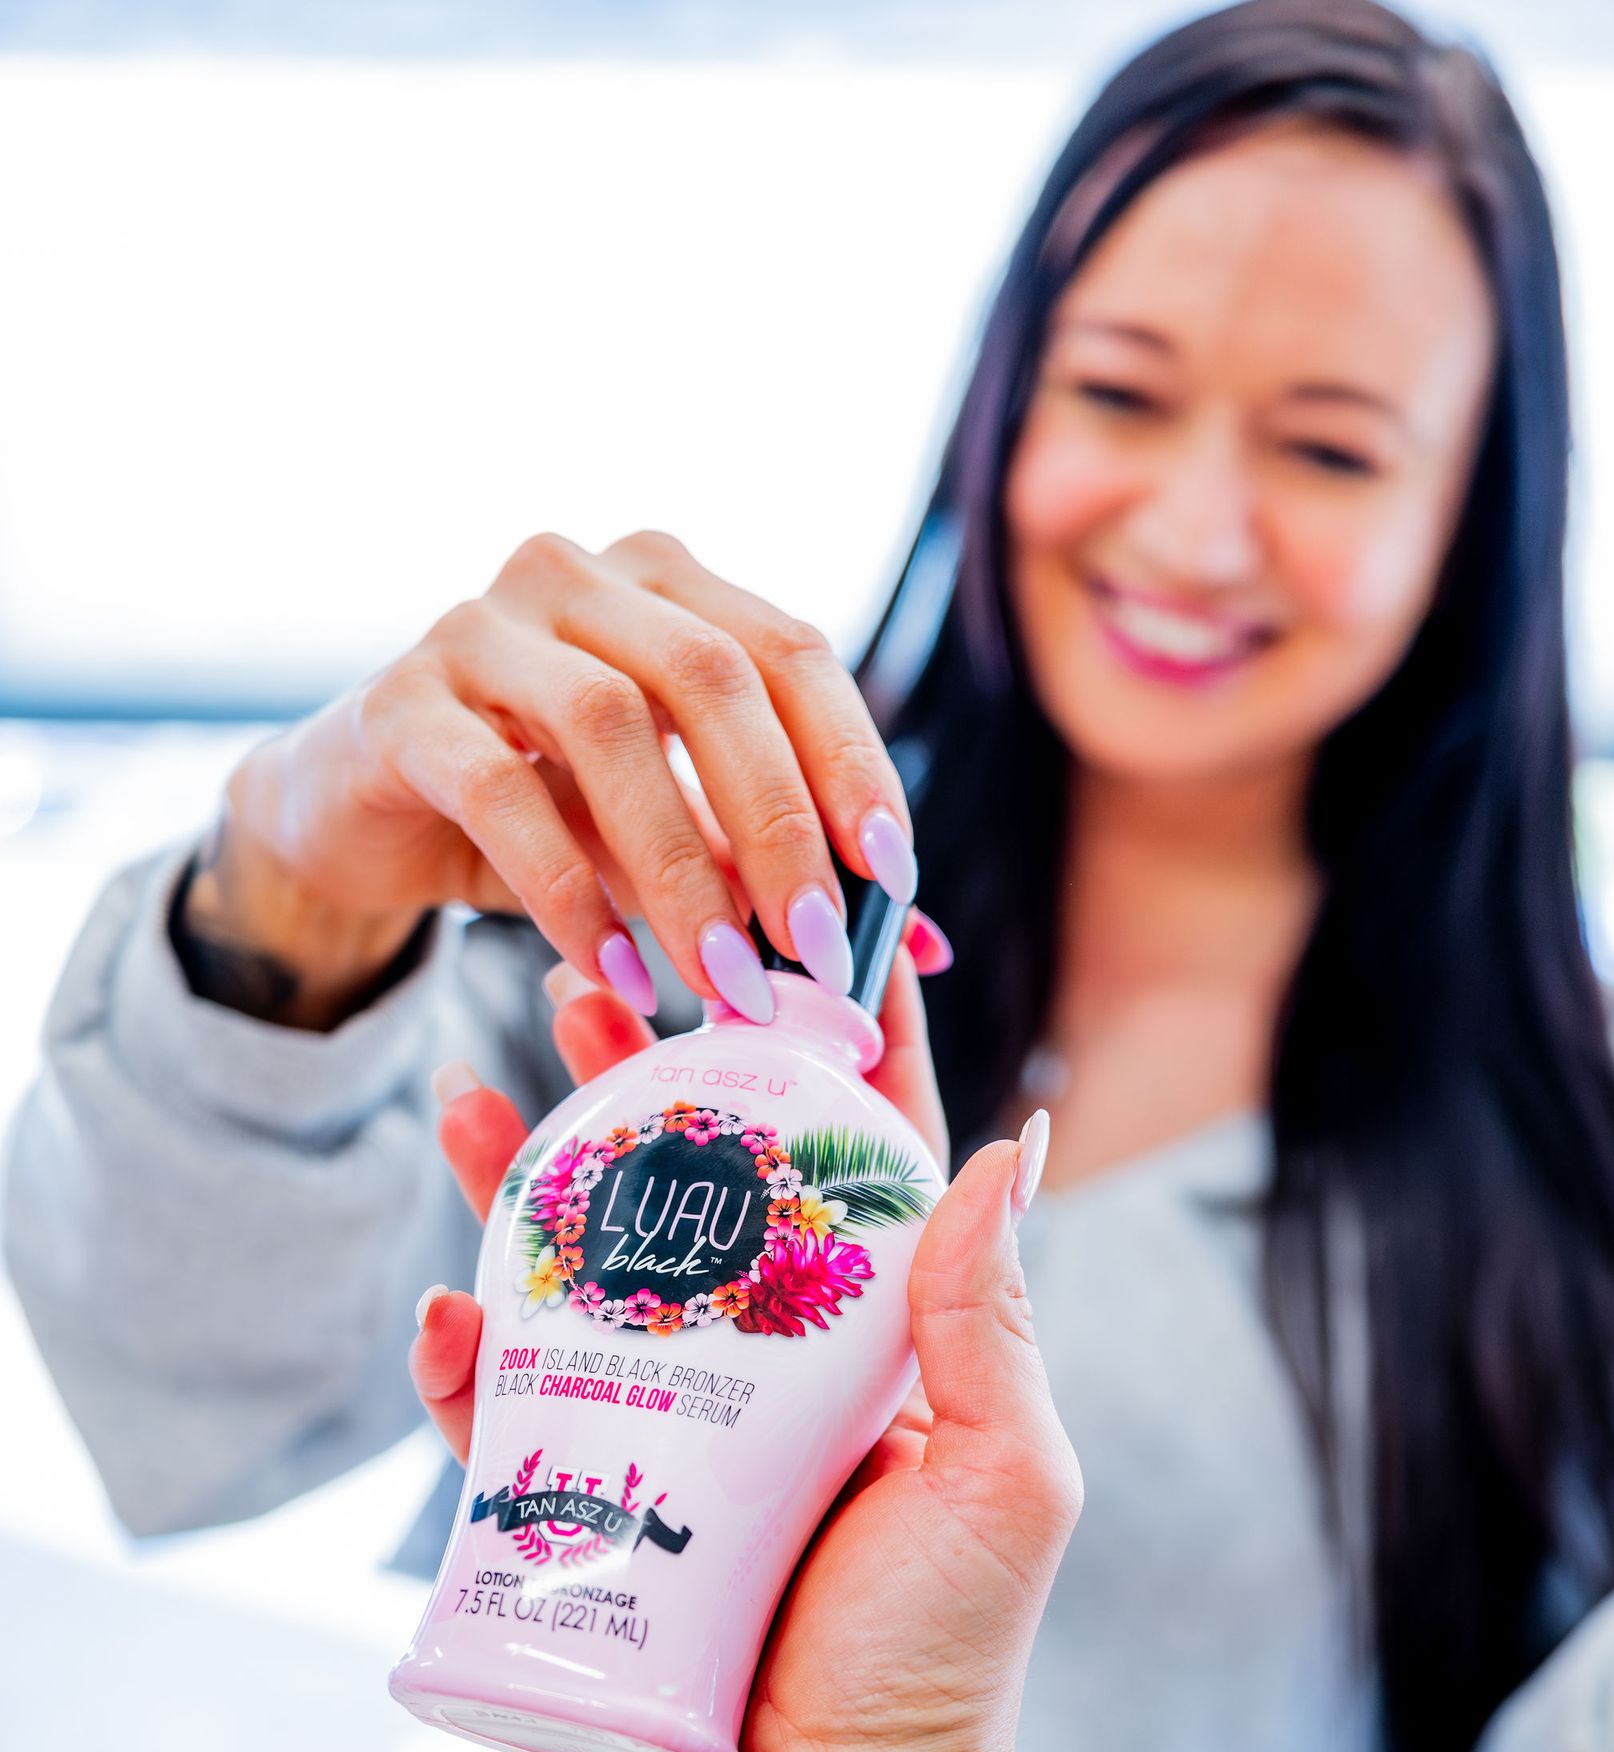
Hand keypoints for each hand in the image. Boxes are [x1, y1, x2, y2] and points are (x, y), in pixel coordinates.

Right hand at [198, 530, 929, 1025]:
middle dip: (778, 826)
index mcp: (668, 584)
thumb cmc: (545, 813)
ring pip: (609, 728)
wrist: (362, 814)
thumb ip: (780, 869)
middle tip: (816, 954)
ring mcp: (479, 626)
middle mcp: (578, 575)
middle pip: (711, 677)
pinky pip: (502, 793)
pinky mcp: (400, 704)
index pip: (791, 651)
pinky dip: (572, 894)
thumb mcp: (677, 836)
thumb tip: (920, 946)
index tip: (893, 879)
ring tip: (724, 983)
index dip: (850, 762)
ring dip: (682, 871)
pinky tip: (615, 974)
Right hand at [414, 962, 1071, 1751]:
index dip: (813, 1066)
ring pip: (588, 1281)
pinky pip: (510, 1422)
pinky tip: (446, 1312)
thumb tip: (1018, 1133)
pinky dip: (466, 1366)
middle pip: (697, 1198)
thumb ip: (992, 1319)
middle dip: (640, 1091)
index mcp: (885, 1353)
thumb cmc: (940, 1658)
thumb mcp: (1003, 1480)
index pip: (851, 1176)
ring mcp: (678, 1439)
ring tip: (468, 1100)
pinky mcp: (593, 1515)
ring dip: (524, 1187)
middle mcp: (777, 1377)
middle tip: (581, 992)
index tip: (771, 948)